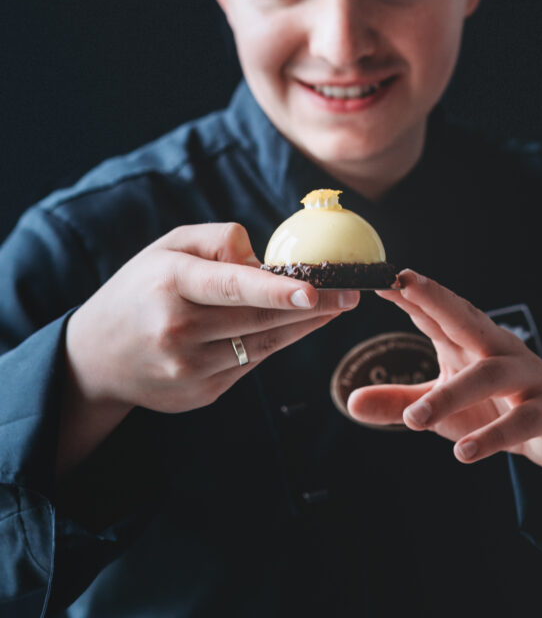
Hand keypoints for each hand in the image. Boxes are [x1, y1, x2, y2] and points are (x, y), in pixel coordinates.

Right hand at [66, 222, 358, 414]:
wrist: (96, 357)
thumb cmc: (141, 288)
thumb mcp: (168, 247)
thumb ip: (218, 240)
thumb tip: (264, 258)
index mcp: (170, 284)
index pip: (231, 287)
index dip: (274, 291)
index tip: (314, 292)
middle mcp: (178, 330)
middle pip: (258, 320)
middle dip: (312, 308)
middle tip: (352, 294)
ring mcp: (189, 369)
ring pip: (262, 346)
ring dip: (303, 328)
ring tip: (337, 308)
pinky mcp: (201, 395)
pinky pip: (249, 365)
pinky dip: (274, 345)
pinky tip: (294, 327)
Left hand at [347, 270, 541, 472]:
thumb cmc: (494, 407)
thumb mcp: (442, 407)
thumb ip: (400, 402)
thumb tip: (350, 402)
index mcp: (470, 341)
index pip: (436, 313)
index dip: (409, 294)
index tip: (380, 276)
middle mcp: (497, 349)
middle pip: (466, 318)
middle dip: (436, 298)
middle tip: (403, 284)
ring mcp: (526, 376)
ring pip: (489, 375)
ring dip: (451, 395)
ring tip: (415, 420)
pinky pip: (521, 421)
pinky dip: (492, 436)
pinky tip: (464, 451)